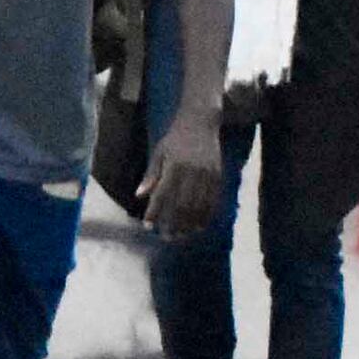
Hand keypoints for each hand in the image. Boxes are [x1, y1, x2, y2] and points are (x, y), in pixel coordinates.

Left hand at [141, 115, 225, 243]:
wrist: (201, 121)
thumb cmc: (175, 138)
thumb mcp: (159, 152)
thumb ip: (151, 175)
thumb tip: (139, 196)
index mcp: (175, 165)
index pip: (162, 195)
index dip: (154, 212)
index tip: (148, 226)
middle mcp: (192, 171)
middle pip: (182, 205)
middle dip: (173, 224)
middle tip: (166, 236)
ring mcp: (208, 174)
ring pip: (199, 206)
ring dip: (190, 224)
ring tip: (181, 235)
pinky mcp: (218, 176)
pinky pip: (213, 201)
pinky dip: (206, 216)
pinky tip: (198, 225)